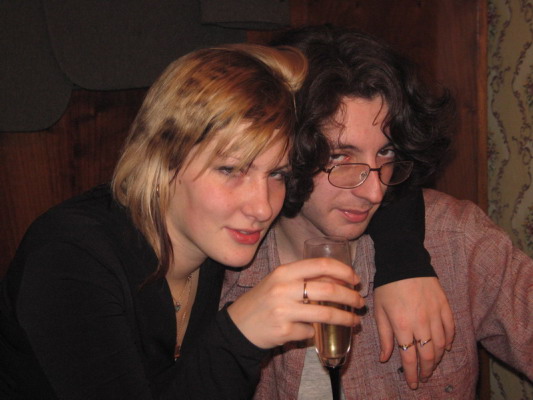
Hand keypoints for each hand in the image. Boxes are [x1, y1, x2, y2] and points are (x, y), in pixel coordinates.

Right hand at [227, 257, 364, 348]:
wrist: (238, 326)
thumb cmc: (263, 301)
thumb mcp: (279, 282)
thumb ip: (303, 278)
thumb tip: (338, 280)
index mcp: (284, 272)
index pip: (321, 265)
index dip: (344, 271)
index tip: (355, 279)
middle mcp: (283, 289)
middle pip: (329, 291)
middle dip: (350, 297)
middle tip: (360, 302)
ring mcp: (283, 311)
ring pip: (325, 315)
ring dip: (345, 318)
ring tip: (354, 320)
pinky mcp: (284, 331)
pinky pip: (310, 332)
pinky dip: (315, 332)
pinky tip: (314, 332)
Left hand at [373, 277, 454, 389]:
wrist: (404, 262)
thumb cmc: (387, 286)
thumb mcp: (379, 311)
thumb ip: (384, 336)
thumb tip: (385, 358)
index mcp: (402, 325)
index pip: (409, 357)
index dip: (411, 374)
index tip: (413, 384)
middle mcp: (421, 323)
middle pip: (428, 355)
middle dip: (426, 370)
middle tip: (424, 377)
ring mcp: (435, 315)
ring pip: (442, 345)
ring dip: (438, 358)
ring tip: (432, 365)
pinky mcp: (445, 306)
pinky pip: (451, 329)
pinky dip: (450, 341)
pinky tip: (446, 347)